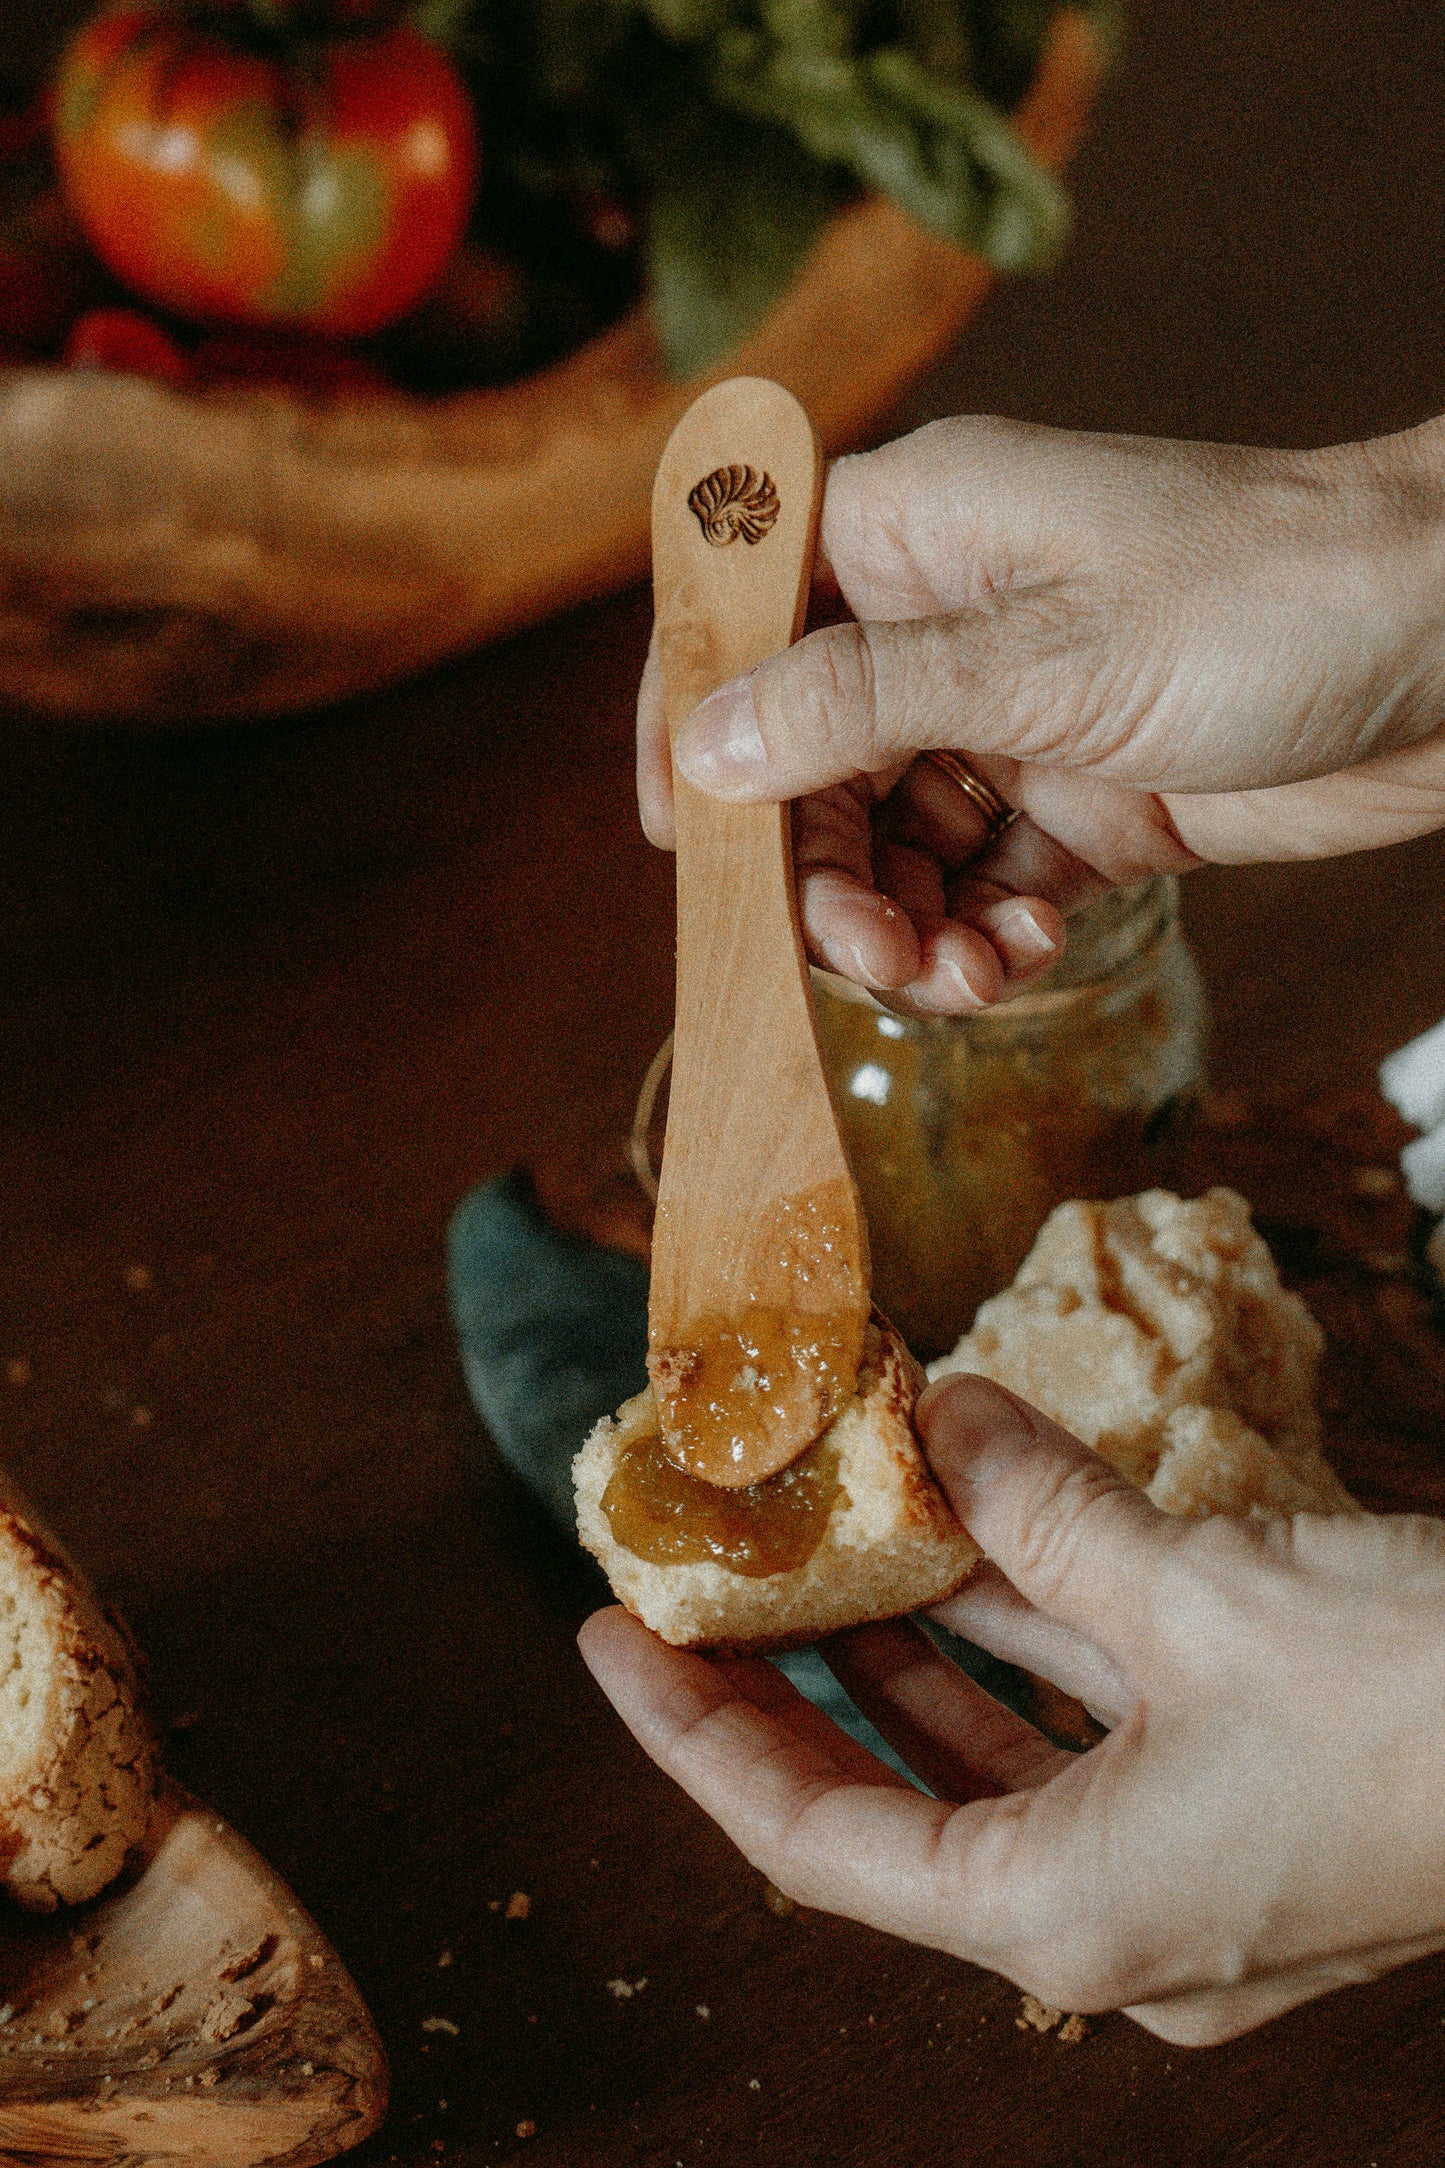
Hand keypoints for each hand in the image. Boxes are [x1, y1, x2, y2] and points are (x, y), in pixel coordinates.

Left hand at [579, 1376, 1444, 2043]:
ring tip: (817, 1533)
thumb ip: (1045, 1510)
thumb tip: (935, 1420)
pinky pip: (1092, 1715)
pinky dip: (1025, 1629)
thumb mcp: (1202, 1594)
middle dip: (791, 1685)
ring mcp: (1183, 1862)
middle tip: (695, 1584)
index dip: (695, 1738)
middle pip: (893, 1798)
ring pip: (998, 1747)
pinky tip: (971, 1528)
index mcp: (1068, 1911)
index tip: (614, 1640)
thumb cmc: (1427, 1711)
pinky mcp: (1242, 1796)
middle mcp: (1111, 1911)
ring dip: (913, 1642)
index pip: (814, 1840)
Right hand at [637, 414, 1444, 1013]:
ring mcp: (1014, 716)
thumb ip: (860, 705)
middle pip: (806, 763)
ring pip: (890, 843)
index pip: (741, 614)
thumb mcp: (1043, 655)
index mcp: (912, 534)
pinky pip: (982, 884)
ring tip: (957, 976)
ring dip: (903, 927)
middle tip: (868, 955)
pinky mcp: (1084, 798)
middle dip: (820, 875)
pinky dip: (984, 933)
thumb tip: (707, 750)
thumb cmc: (1269, 598)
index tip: (688, 847)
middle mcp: (946, 623)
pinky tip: (1022, 951)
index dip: (692, 725)